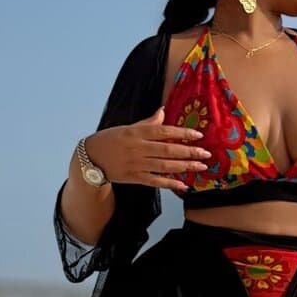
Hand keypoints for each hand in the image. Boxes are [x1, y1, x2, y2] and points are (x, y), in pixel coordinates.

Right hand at [85, 109, 212, 191]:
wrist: (90, 158)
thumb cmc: (111, 139)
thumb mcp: (128, 127)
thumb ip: (147, 122)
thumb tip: (163, 111)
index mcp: (137, 133)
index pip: (164, 131)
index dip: (182, 134)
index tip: (198, 135)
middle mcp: (138, 148)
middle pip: (167, 150)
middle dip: (189, 152)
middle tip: (206, 154)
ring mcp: (136, 164)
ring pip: (164, 167)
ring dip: (184, 167)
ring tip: (200, 167)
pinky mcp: (134, 178)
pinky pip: (155, 181)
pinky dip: (169, 184)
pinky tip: (183, 184)